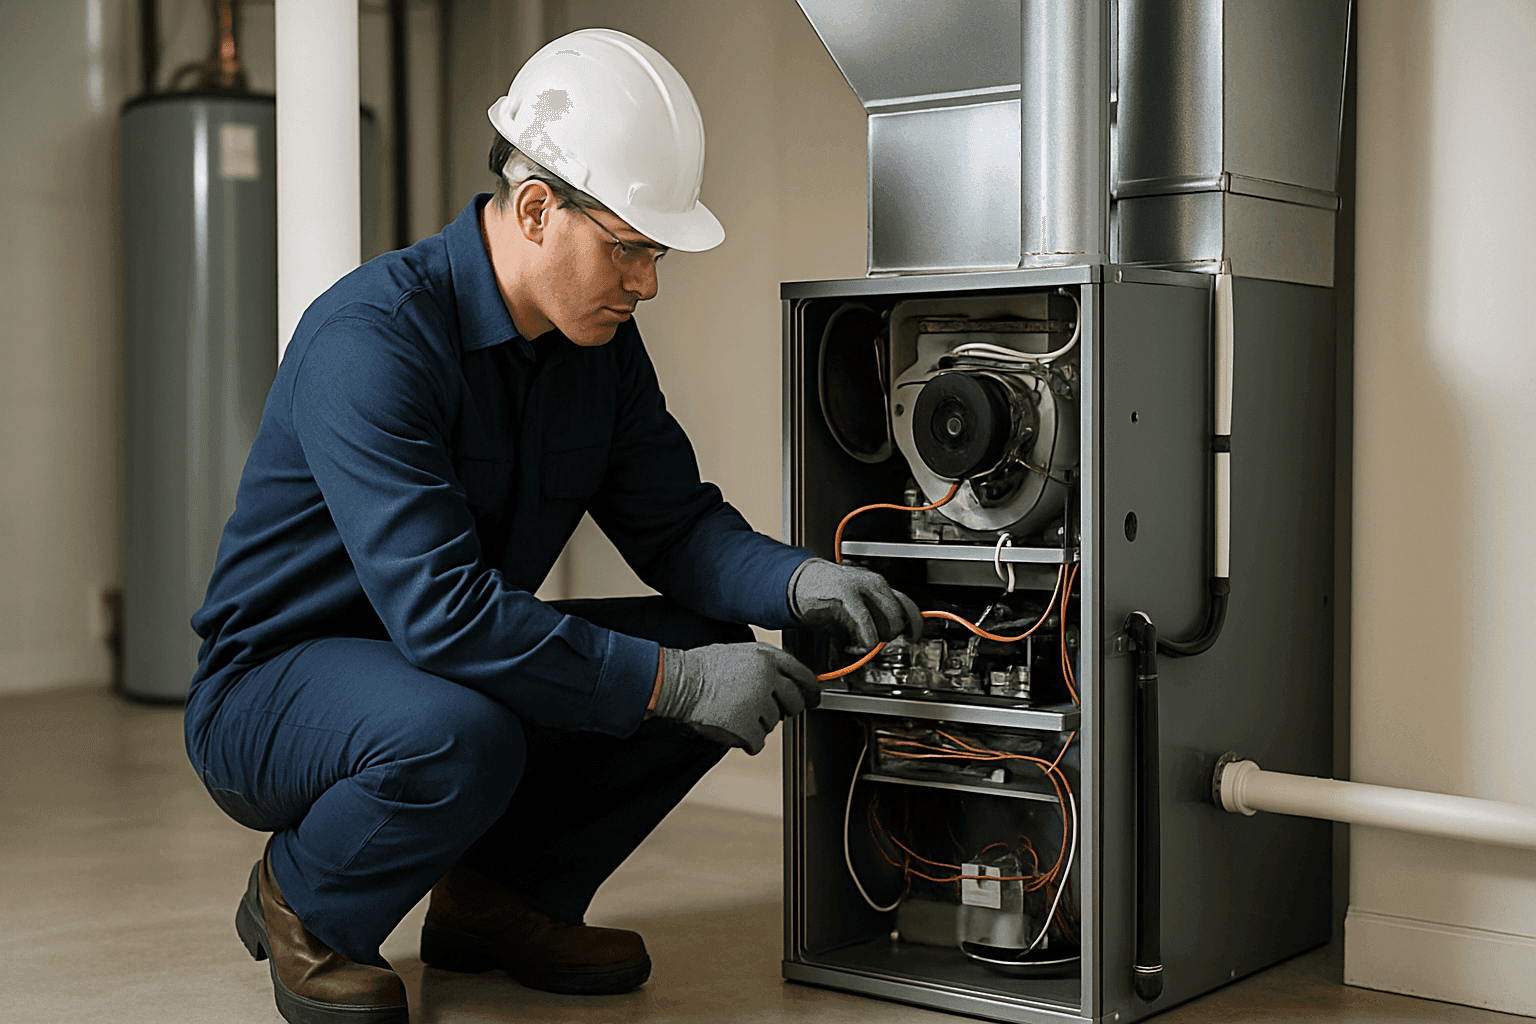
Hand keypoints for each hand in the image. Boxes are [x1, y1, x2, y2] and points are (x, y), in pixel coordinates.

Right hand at [652, 642, 820, 754]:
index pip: (803, 675)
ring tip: (733, 709)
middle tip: (764, 708)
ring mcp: (758, 703)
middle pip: (794, 703)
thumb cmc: (704, 668)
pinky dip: (746, 740)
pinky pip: (758, 742)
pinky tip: (731, 726)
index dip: (812, 689)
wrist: (678, 682)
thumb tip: (789, 682)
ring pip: (773, 723)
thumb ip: (767, 665)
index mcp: (767, 657)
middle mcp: (767, 678)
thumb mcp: (740, 653)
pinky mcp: (746, 726)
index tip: (814, 698)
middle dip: (785, 709)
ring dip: (758, 722)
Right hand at [788, 558, 921, 651]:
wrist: (800, 582)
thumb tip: (892, 634)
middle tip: (870, 640)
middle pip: (899, 618)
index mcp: (880, 585)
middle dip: (888, 636)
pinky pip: (866, 621)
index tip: (912, 638)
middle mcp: (875, 584)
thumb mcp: (857, 603)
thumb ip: (875, 614)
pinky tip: (853, 644)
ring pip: (888, 622)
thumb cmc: (827, 594)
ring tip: (859, 642)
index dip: (915, 626)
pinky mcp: (846, 593)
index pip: (909, 606)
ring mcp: (861, 587)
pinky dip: (864, 639)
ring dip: (876, 641)